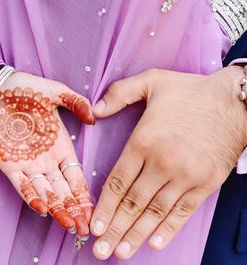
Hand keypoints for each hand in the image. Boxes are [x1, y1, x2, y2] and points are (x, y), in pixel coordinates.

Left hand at [0, 72, 94, 237]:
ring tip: (69, 225)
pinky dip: (32, 197)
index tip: (94, 209)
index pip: (76, 175)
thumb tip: (93, 118)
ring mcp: (29, 164)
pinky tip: (42, 209)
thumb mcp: (55, 92)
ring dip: (57, 209)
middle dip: (75, 209)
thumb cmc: (26, 89)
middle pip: (64, 189)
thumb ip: (76, 103)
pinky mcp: (9, 165)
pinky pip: (22, 185)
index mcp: (61, 146)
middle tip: (85, 228)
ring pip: (46, 192)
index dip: (85, 193)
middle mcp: (48, 160)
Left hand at [90, 66, 246, 258]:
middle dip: (115, 228)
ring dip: (136, 235)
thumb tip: (95, 110)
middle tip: (100, 250)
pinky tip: (154, 243)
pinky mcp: (205, 184)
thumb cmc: (190, 92)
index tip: (94, 225)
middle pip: (133, 203)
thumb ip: (119, 93)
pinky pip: (183, 212)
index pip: (118, 182)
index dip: (104, 206)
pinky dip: (167, 229)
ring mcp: (186, 176)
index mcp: (144, 141)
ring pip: (155, 212)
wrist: (234, 101)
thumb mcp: (151, 81)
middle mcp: (162, 163)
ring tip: (120, 253)